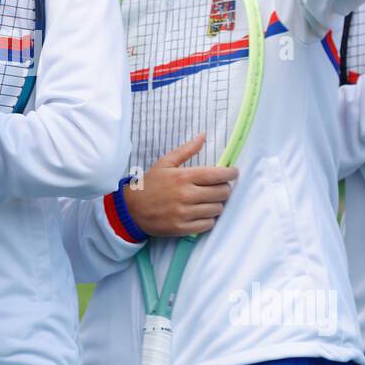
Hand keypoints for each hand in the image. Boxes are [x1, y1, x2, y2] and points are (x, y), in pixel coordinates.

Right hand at [123, 133, 237, 236]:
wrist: (131, 209)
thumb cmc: (150, 185)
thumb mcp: (165, 163)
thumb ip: (186, 150)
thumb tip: (204, 135)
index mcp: (182, 177)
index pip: (217, 175)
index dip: (231, 173)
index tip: (233, 173)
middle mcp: (185, 195)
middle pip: (222, 193)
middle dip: (224, 188)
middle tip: (219, 187)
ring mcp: (184, 213)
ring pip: (217, 209)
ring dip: (217, 204)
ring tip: (209, 200)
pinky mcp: (182, 228)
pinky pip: (208, 224)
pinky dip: (209, 219)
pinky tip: (202, 213)